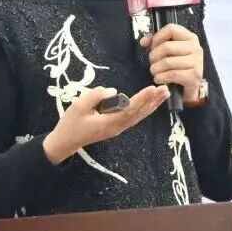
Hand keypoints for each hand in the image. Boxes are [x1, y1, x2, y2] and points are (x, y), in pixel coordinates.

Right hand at [43, 85, 169, 164]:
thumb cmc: (70, 124)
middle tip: (165, 89)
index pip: (129, 109)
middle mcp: (117, 127)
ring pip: (139, 116)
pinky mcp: (116, 127)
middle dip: (152, 101)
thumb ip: (96, 96)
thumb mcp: (78, 106)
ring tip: (164, 95)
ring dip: (151, 105)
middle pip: (139, 113)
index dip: (142, 99)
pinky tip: (151, 104)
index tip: (152, 88)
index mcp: (109, 123)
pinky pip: (134, 117)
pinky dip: (144, 109)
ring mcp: (118, 128)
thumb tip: (114, 91)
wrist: (65, 142)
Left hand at [140, 24, 203, 102]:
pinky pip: (171, 75)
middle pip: (166, 47)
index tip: (153, 46)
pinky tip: (159, 78)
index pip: (171, 29)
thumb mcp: (169, 50)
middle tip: (153, 62)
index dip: (157, 37)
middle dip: (154, 56)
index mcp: (190, 37)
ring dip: (155, 68)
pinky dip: (160, 78)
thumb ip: (156, 41)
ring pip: (167, 62)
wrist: (190, 85)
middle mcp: (195, 48)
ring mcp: (196, 63)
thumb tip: (144, 42)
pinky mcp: (193, 77)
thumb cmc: (178, 65)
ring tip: (155, 71)